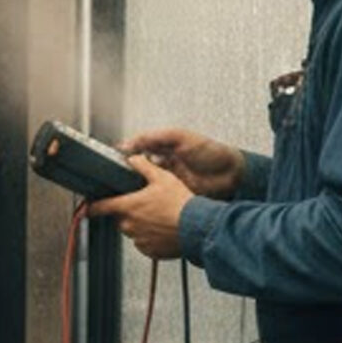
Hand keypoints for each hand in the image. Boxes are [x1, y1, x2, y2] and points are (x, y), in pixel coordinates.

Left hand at [91, 154, 192, 262]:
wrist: (197, 227)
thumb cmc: (181, 204)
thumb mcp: (162, 177)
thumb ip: (144, 167)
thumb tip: (133, 159)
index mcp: (129, 207)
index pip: (102, 207)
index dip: (93, 206)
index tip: (88, 208)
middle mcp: (130, 225)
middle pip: (121, 218)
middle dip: (130, 212)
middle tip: (147, 205)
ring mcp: (139, 240)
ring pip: (133, 230)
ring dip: (141, 224)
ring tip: (159, 217)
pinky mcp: (149, 251)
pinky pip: (144, 243)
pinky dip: (151, 237)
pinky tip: (163, 229)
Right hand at [121, 127, 245, 199]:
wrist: (233, 175)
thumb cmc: (211, 152)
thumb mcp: (180, 137)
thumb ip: (154, 137)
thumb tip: (128, 143)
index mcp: (162, 149)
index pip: (136, 152)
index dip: (122, 158)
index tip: (108, 164)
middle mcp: (163, 166)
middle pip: (136, 171)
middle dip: (123, 177)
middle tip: (112, 183)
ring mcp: (168, 183)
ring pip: (144, 187)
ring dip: (134, 191)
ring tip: (122, 195)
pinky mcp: (173, 197)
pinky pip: (156, 200)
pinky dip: (147, 202)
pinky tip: (140, 204)